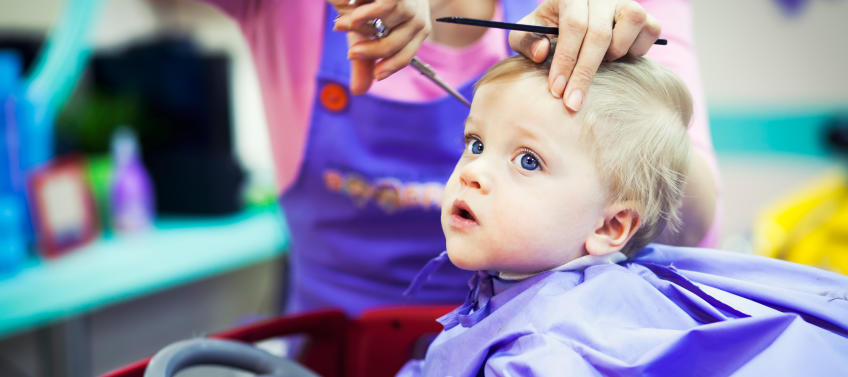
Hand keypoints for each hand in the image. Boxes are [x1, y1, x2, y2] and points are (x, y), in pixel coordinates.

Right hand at [330, 0, 430, 94]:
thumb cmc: (365, 3)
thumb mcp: (366, 32)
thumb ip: (363, 60)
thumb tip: (359, 92)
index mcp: (415, 29)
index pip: (407, 56)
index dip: (391, 66)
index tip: (376, 75)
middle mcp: (417, 16)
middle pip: (394, 45)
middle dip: (369, 52)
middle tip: (350, 52)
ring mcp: (410, 1)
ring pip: (382, 24)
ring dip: (356, 25)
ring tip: (339, 21)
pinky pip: (381, 8)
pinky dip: (361, 13)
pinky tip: (347, 10)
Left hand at [509, 0, 661, 110]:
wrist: (571, 19)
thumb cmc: (549, 28)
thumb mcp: (529, 31)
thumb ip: (526, 41)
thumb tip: (541, 53)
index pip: (573, 25)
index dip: (565, 60)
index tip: (557, 90)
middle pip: (599, 33)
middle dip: (584, 73)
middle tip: (572, 103)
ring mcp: (626, 1)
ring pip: (631, 23)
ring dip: (615, 53)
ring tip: (600, 63)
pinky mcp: (645, 15)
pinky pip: (651, 30)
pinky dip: (637, 50)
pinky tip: (620, 57)